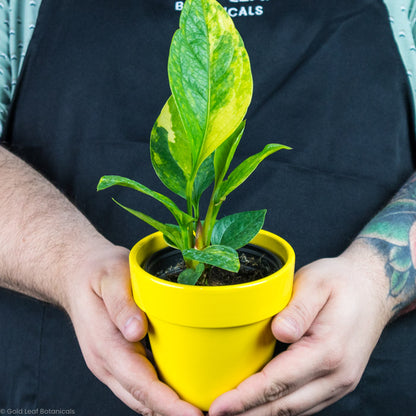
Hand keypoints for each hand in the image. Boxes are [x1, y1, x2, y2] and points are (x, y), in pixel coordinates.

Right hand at [64, 241, 202, 415]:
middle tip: (208, 413)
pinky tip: (179, 389)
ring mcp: (111, 364)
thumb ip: (121, 304)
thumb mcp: (110, 276)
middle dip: (173, 411)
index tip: (194, 414)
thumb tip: (136, 331)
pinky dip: (159, 394)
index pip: (140, 385)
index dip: (168, 403)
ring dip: (167, 406)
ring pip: (140, 397)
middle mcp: (107, 363)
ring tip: (199, 407)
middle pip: (142, 399)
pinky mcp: (118, 360)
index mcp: (106, 346)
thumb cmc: (97, 273)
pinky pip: (139, 384)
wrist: (76, 277)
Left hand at [209, 240, 392, 415]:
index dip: (246, 397)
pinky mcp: (335, 382)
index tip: (219, 406)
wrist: (372, 289)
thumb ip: (298, 309)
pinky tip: (259, 405)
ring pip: (294, 410)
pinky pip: (303, 403)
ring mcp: (338, 382)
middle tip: (215, 414)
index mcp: (327, 350)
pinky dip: (278, 408)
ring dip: (261, 414)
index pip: (278, 382)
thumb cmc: (339, 282)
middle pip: (284, 405)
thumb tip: (280, 332)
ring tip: (231, 414)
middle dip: (247, 413)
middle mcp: (336, 375)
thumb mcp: (317, 283)